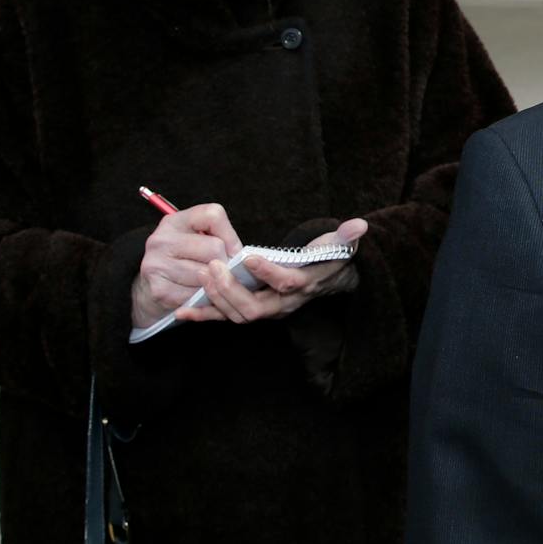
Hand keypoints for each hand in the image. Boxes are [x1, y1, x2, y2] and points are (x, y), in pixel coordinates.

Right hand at [131, 203, 242, 327]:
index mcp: (175, 221)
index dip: (231, 236)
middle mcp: (161, 240)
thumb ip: (222, 238)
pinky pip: (197, 295)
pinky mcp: (159, 290)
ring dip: (214, 283)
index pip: (213, 215)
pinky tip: (198, 294)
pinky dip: (204, 298)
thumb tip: (243, 257)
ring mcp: (157, 265)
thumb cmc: (187, 259)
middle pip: (214, 248)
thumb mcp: (200, 238)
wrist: (156, 286)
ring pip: (207, 274)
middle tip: (221, 271)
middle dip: (225, 263)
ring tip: (208, 282)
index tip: (232, 250)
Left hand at [179, 218, 367, 324]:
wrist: (326, 281)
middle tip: (212, 265)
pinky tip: (182, 309)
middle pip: (255, 308)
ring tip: (201, 275)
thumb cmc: (329, 259)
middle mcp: (284, 304)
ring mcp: (267, 310)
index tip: (249, 256)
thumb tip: (360, 225)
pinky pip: (225, 318)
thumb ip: (346, 236)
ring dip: (216, 298)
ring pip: (238, 315)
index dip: (268, 272)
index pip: (287, 283)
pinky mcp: (250, 310)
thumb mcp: (341, 245)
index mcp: (305, 285)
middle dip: (230, 289)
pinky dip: (204, 315)